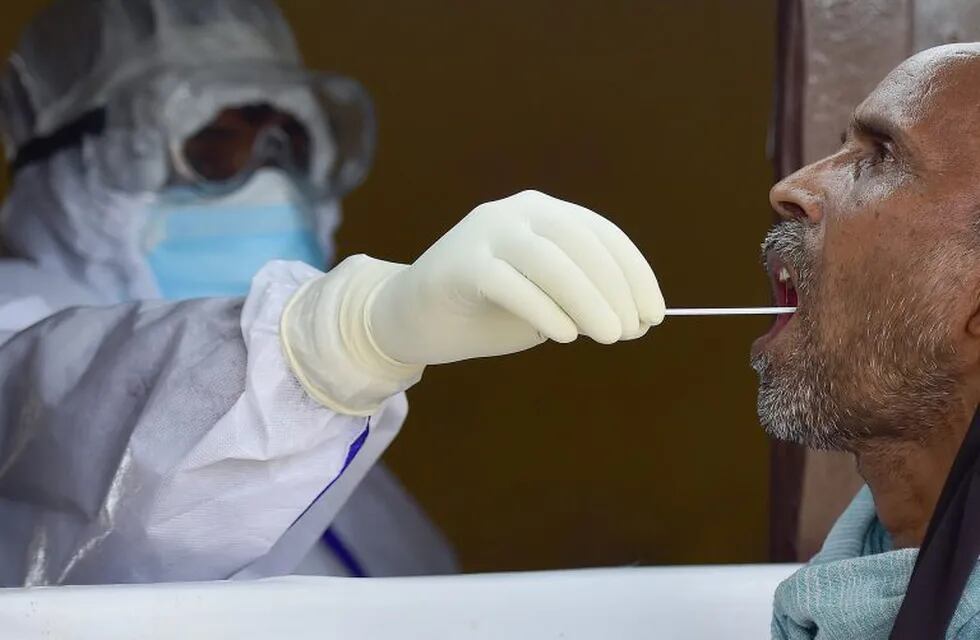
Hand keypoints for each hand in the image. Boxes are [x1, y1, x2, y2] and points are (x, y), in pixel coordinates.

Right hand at [369, 190, 664, 364]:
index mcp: (543, 214)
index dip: (634, 274)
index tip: (654, 314)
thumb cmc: (488, 312)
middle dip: (615, 288)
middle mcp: (516, 212)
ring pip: (549, 259)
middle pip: (579, 242)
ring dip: (587, 300)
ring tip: (611, 337)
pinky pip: (510, 283)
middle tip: (632, 331)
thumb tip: (631, 315)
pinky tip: (564, 335)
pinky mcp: (460, 264)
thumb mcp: (547, 302)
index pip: (601, 235)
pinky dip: (543, 309)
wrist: (413, 319)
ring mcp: (485, 234)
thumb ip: (582, 299)